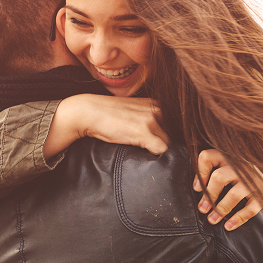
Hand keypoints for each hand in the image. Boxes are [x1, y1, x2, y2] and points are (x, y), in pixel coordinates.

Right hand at [45, 95, 169, 158]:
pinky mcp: (144, 132)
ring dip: (159, 153)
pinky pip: (162, 150)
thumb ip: (148, 119)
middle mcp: (157, 109)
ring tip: (145, 155)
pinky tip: (145, 157)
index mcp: (155, 104)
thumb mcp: (132, 112)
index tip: (160, 147)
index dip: (168, 139)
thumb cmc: (107, 115)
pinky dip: (156, 158)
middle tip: (151, 154)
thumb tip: (160, 140)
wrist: (87, 111)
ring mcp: (151, 120)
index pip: (174, 126)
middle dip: (164, 146)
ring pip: (168, 144)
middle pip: (173, 136)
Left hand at [193, 149, 262, 230]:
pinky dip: (238, 219)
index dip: (200, 173)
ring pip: (234, 194)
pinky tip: (228, 226)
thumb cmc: (244, 176)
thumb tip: (196, 188)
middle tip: (202, 209)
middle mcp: (241, 166)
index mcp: (229, 157)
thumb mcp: (230, 166)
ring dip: (220, 209)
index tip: (196, 188)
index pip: (208, 157)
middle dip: (209, 196)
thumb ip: (215, 169)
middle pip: (219, 177)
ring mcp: (254, 180)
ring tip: (212, 220)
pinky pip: (250, 208)